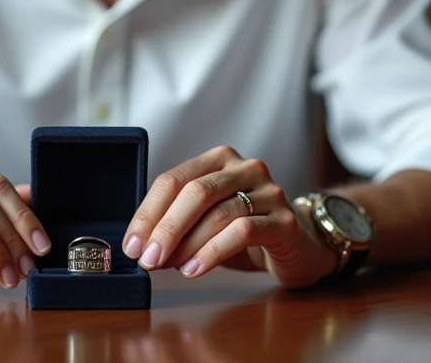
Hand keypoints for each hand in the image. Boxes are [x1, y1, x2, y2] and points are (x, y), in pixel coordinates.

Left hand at [122, 146, 334, 286]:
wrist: (298, 247)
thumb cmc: (244, 232)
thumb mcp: (206, 219)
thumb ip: (177, 222)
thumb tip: (140, 245)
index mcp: (219, 160)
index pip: (174, 179)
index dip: (148, 212)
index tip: (132, 244)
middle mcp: (245, 167)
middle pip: (195, 192)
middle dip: (165, 228)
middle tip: (147, 259)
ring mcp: (269, 191)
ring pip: (218, 212)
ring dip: (187, 244)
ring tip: (170, 267)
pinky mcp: (284, 220)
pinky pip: (242, 232)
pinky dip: (212, 252)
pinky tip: (194, 270)